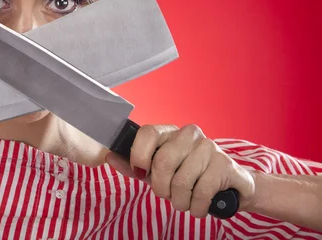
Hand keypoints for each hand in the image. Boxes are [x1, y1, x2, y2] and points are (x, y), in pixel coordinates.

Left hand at [105, 124, 255, 217]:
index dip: (139, 154)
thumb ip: (134, 166)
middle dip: (161, 188)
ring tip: (185, 200)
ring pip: (181, 181)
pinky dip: (196, 207)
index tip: (141, 172)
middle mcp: (189, 134)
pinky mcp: (225, 165)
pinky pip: (201, 193)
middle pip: (163, 161)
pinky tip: (199, 205)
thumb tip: (109, 156)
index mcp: (170, 133)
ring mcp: (209, 147)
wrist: (231, 186)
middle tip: (167, 195)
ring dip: (180, 201)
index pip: (148, 132)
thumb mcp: (158, 172)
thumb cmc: (188, 177)